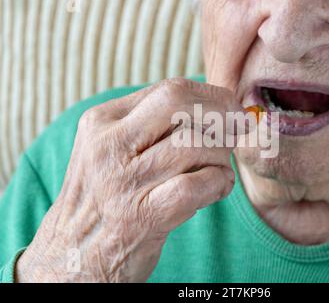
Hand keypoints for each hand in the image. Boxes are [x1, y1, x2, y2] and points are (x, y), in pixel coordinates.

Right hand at [16, 78, 241, 281]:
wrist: (74, 254)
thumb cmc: (107, 196)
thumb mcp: (114, 149)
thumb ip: (153, 124)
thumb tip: (215, 103)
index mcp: (102, 121)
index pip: (170, 90)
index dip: (213, 96)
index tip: (233, 108)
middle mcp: (108, 146)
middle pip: (180, 104)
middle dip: (222, 113)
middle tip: (239, 128)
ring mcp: (122, 182)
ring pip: (194, 145)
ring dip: (221, 157)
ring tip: (217, 169)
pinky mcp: (140, 217)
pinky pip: (197, 185)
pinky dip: (219, 183)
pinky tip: (217, 188)